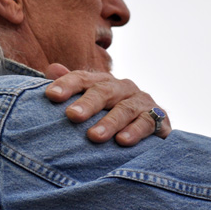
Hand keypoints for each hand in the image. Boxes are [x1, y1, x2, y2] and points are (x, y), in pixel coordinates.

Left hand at [44, 63, 170, 145]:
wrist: (150, 126)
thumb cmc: (109, 114)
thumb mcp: (91, 102)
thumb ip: (73, 87)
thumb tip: (52, 68)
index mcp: (102, 82)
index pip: (82, 78)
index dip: (67, 84)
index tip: (51, 95)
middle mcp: (122, 88)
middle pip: (103, 91)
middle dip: (87, 104)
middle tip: (72, 116)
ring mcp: (141, 102)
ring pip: (124, 109)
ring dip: (109, 123)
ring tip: (94, 136)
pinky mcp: (159, 118)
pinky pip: (147, 122)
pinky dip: (135, 132)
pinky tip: (123, 141)